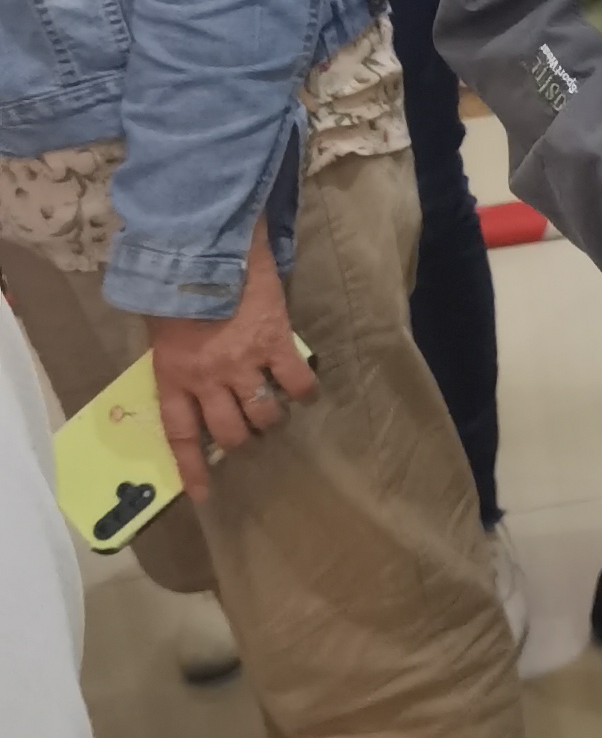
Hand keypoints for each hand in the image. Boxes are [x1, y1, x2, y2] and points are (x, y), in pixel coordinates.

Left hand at [146, 222, 316, 498]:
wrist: (207, 242)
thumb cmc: (176, 282)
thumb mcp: (161, 327)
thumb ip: (176, 359)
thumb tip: (192, 383)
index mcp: (174, 375)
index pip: (182, 435)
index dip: (193, 468)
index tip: (204, 495)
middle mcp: (209, 378)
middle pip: (230, 431)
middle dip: (241, 438)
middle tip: (249, 431)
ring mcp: (244, 362)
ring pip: (265, 414)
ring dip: (271, 417)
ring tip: (275, 407)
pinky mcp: (276, 342)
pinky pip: (297, 382)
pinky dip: (303, 390)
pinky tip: (305, 390)